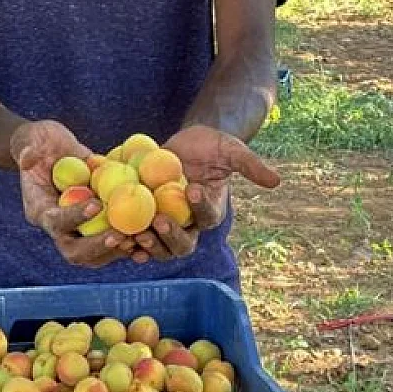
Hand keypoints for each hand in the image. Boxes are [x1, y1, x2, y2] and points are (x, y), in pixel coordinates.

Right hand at [10, 120, 143, 267]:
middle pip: (74, 252)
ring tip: (139, 238)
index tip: (96, 203)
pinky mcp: (94, 226)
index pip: (55, 222)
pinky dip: (128, 245)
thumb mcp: (30, 138)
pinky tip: (148, 236)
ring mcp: (76, 230)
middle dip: (98, 246)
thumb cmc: (39, 142)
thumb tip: (29, 156)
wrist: (51, 149)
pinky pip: (111, 244)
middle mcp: (57, 226)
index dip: (74, 217)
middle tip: (122, 235)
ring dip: (116, 250)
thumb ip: (28, 147)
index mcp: (40, 209)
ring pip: (95, 255)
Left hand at [131, 125, 281, 259]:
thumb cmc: (212, 147)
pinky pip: (136, 237)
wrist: (185, 144)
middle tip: (156, 222)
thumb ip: (250, 165)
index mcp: (210, 211)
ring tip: (134, 236)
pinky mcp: (143, 220)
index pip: (207, 216)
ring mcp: (165, 225)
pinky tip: (116, 238)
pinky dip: (127, 241)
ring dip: (147, 245)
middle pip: (182, 244)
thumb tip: (276, 181)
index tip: (192, 189)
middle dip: (169, 237)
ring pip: (158, 247)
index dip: (200, 207)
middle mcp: (188, 225)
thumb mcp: (232, 150)